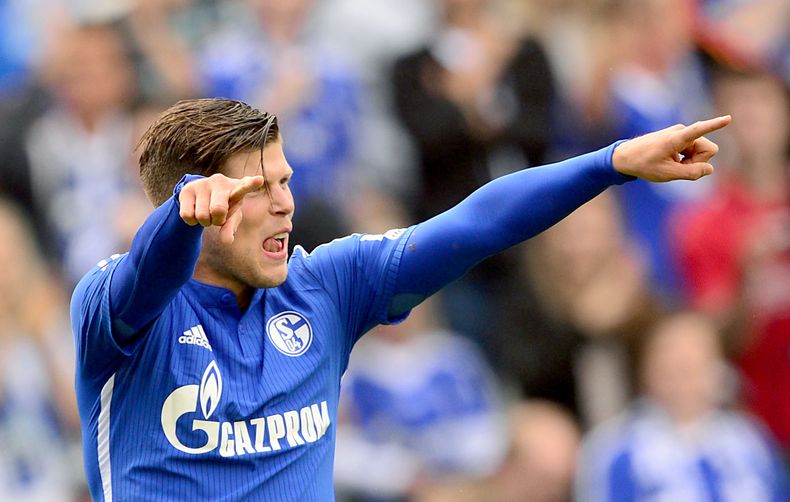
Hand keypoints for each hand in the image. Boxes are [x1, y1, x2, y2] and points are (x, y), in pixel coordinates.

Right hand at [178, 174, 264, 243]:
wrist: (200, 195)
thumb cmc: (224, 206)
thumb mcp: (231, 217)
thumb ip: (230, 228)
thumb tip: (227, 241)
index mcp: (236, 187)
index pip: (245, 186)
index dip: (251, 184)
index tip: (259, 180)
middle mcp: (220, 181)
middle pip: (218, 210)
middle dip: (217, 220)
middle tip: (218, 217)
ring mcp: (202, 183)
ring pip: (201, 215)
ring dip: (204, 221)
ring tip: (207, 213)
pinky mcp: (187, 189)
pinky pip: (188, 215)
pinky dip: (192, 221)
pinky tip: (195, 212)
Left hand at [613, 115, 731, 180]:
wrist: (625, 157)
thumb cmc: (643, 165)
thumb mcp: (667, 174)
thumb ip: (691, 173)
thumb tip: (710, 169)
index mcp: (677, 138)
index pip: (699, 130)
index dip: (714, 125)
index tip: (728, 118)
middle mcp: (682, 132)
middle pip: (708, 149)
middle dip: (699, 162)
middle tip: (679, 168)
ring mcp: (681, 134)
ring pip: (702, 151)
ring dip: (692, 161)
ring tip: (672, 164)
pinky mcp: (680, 138)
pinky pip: (694, 151)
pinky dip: (687, 159)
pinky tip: (672, 161)